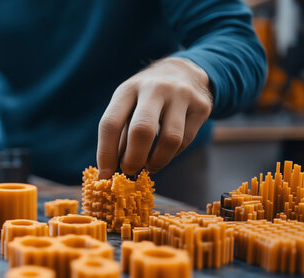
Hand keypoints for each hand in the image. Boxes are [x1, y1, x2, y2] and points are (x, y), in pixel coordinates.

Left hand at [96, 57, 212, 178]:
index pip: (111, 123)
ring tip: (148, 167)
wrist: (183, 71)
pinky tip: (164, 154)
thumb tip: (111, 170)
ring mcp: (181, 95)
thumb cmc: (145, 98)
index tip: (105, 175)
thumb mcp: (127, 107)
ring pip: (170, 139)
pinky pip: (186, 140)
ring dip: (156, 161)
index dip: (106, 153)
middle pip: (142, 130)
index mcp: (128, 89)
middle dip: (133, 159)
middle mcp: (154, 89)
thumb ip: (119, 136)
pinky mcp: (201, 106)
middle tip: (129, 171)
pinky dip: (171, 155)